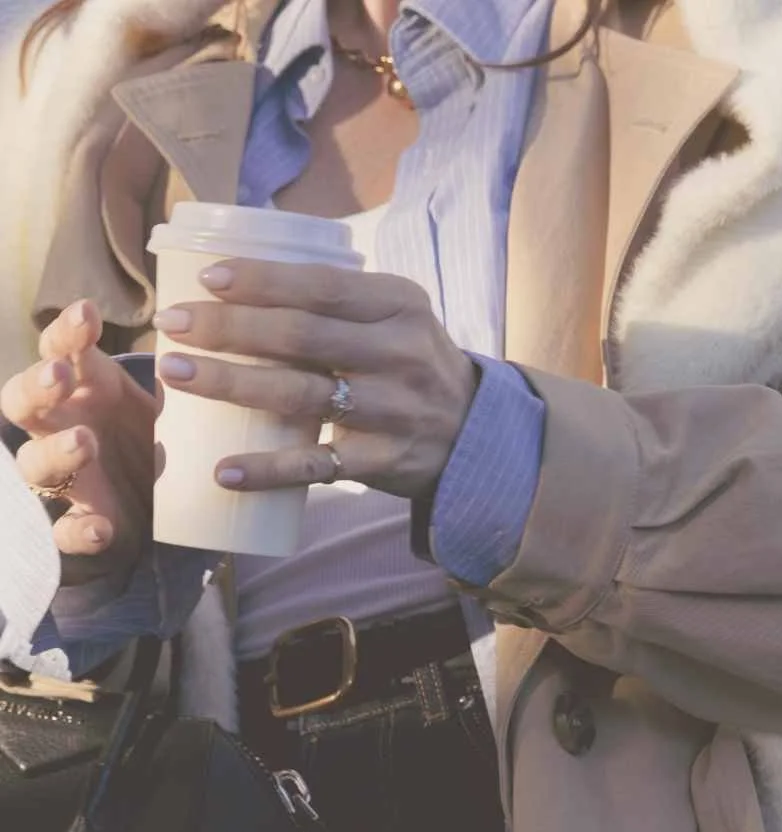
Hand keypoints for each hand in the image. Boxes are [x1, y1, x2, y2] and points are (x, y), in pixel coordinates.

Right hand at [0, 301, 156, 586]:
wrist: (151, 504)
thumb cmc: (144, 436)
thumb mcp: (160, 406)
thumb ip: (170, 385)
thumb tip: (188, 365)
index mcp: (81, 391)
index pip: (59, 352)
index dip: (67, 332)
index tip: (88, 311)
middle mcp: (60, 427)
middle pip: (23, 402)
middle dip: (37, 385)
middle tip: (59, 374)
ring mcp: (63, 476)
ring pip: (35, 462)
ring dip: (57, 449)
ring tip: (84, 441)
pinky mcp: (76, 522)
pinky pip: (64, 531)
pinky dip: (79, 531)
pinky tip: (101, 529)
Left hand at [153, 260, 477, 499]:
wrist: (474, 433)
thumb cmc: (410, 363)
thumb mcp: (397, 317)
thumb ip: (339, 298)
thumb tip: (235, 274)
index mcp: (402, 304)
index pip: (323, 285)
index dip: (261, 280)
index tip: (206, 278)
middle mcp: (401, 353)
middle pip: (303, 336)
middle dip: (230, 327)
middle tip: (173, 324)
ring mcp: (395, 411)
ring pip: (303, 395)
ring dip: (233, 384)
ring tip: (176, 375)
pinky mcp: (385, 461)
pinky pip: (318, 467)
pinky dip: (269, 470)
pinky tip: (224, 471)